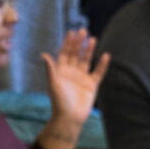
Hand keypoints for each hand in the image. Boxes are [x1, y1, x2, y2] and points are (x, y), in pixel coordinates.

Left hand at [40, 27, 108, 141]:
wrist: (70, 118)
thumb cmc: (59, 102)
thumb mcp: (53, 84)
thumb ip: (51, 69)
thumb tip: (44, 54)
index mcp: (61, 71)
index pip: (65, 53)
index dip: (68, 43)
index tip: (72, 32)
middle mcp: (72, 72)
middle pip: (76, 54)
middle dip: (79, 43)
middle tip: (83, 30)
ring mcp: (82, 78)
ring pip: (86, 60)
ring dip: (89, 50)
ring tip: (93, 39)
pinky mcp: (92, 85)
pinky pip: (98, 72)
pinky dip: (102, 64)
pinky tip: (106, 55)